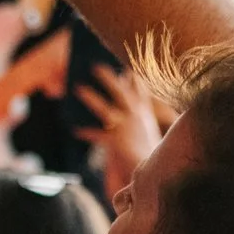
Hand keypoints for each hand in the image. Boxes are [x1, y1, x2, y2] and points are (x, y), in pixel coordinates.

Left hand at [75, 63, 162, 194]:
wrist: (157, 171)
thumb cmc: (149, 150)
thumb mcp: (146, 125)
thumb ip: (137, 109)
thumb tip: (127, 91)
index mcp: (143, 111)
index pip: (139, 87)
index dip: (132, 74)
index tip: (125, 62)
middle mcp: (135, 116)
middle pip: (120, 92)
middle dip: (108, 78)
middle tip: (95, 66)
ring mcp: (126, 127)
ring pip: (105, 109)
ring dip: (91, 98)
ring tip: (78, 88)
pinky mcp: (117, 141)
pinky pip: (97, 135)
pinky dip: (86, 132)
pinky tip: (76, 130)